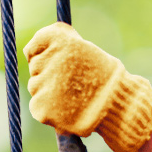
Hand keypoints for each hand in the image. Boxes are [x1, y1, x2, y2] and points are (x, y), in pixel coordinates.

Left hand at [24, 21, 151, 151]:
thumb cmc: (107, 78)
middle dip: (48, 73)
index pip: (33, 46)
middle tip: (72, 82)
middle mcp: (51, 61)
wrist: (119, 107)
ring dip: (49, 91)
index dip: (38, 53)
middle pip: (35, 67)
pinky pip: (38, 105)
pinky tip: (67, 108)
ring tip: (73, 96)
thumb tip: (32, 49)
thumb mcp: (88, 51)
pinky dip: (49, 108)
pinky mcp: (41, 107)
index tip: (48, 60)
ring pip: (36, 86)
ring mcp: (43, 86)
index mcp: (63, 43)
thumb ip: (62, 46)